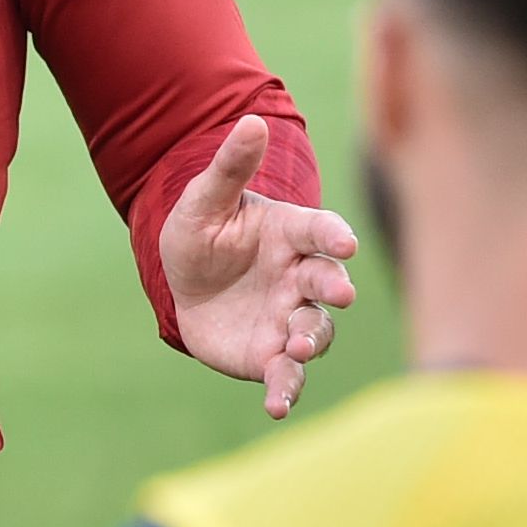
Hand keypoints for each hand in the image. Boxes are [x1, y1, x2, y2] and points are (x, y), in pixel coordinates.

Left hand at [156, 113, 357, 419]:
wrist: (182, 282)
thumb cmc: (201, 234)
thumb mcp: (205, 200)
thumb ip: (230, 167)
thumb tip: (251, 120)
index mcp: (291, 235)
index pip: (321, 231)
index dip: (334, 237)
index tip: (344, 244)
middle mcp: (299, 277)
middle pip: (326, 283)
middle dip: (333, 288)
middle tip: (335, 293)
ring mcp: (288, 318)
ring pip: (314, 332)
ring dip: (310, 340)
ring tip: (295, 347)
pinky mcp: (270, 356)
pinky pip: (287, 374)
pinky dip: (287, 390)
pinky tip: (276, 406)